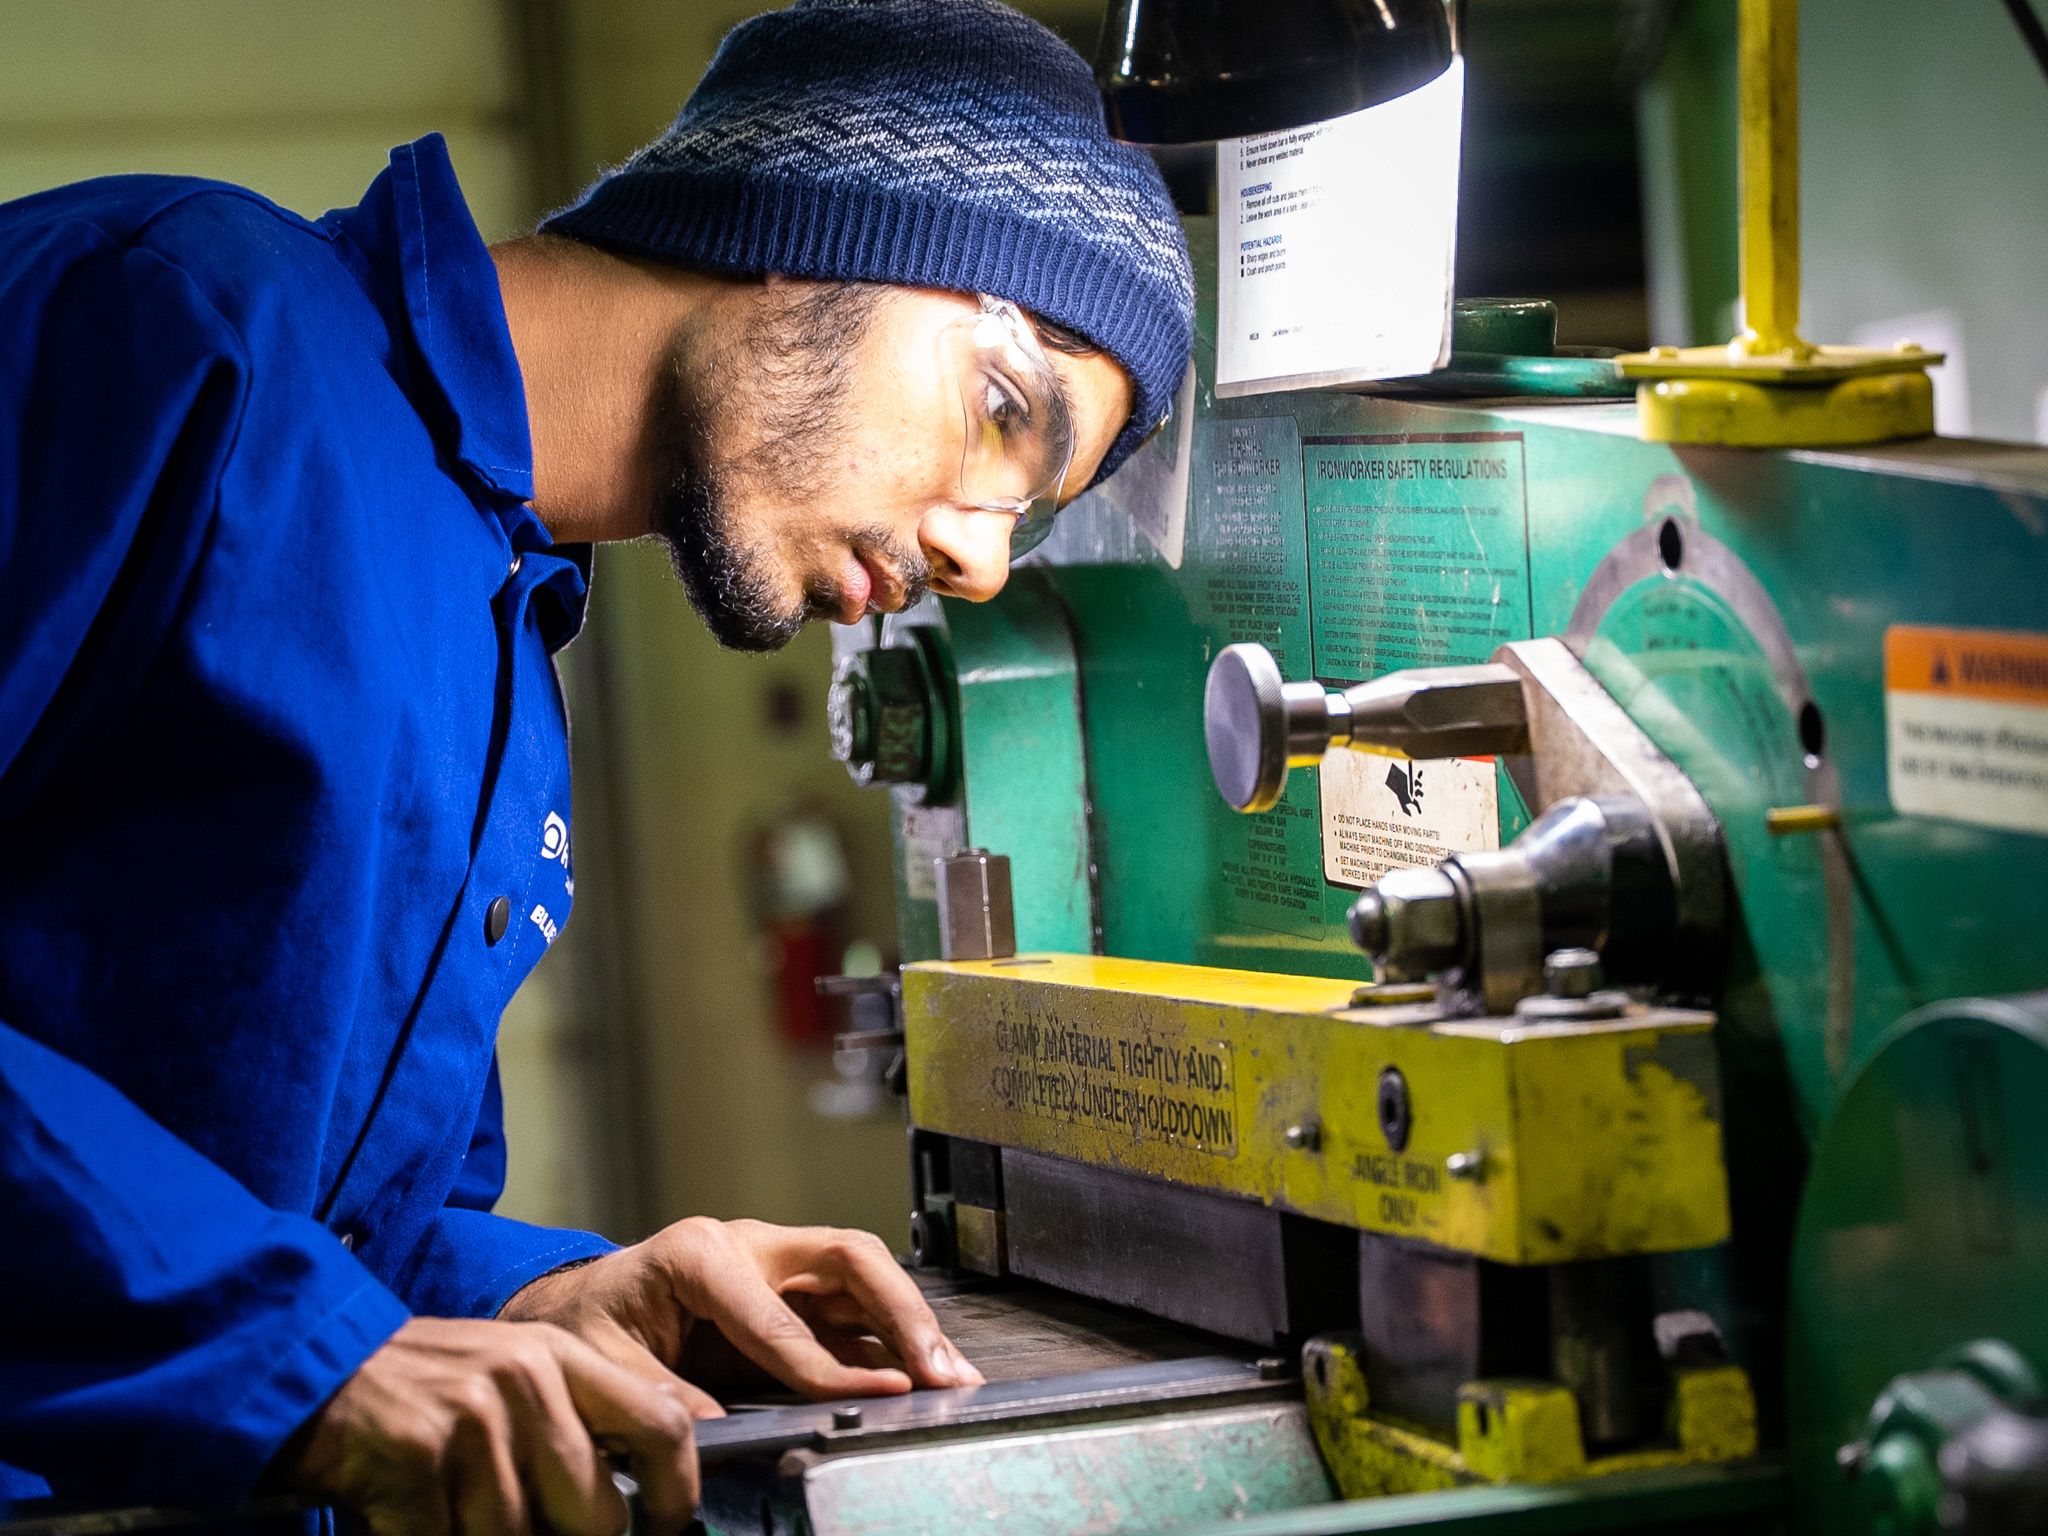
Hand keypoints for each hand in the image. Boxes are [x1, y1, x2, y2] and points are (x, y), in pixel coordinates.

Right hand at [271, 1316, 697, 1535]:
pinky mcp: (416, 1454)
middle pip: (596, 1512)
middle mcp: (528, 1378)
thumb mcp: (517, 1377)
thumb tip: (635, 1509)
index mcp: (564, 1356)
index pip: (664, 1424)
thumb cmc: (432, 1392)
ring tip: (455, 1510)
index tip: (664, 1530)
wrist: (319, 1368)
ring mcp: (473, 1415)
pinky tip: (413, 1519)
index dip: (677, 1493)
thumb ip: (577, 1425)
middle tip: (526, 1524)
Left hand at [502, 1218, 983, 1402]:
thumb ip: (658, 1395)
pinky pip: (857, 1314)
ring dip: (914, 1324)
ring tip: (955, 1377)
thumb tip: (716, 1433)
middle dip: (900, 1312)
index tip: (870, 1400)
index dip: (824, 1366)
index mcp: (700, 1254)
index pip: (777, 1317)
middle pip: (848, 1258)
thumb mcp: (603, 1363)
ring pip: (866, 1279)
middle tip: (938, 1370)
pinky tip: (929, 1375)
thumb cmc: (591, 1325)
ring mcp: (779, 1264)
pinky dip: (896, 1344)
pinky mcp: (795, 1293)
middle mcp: (752, 1246)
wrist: (583, 1305)